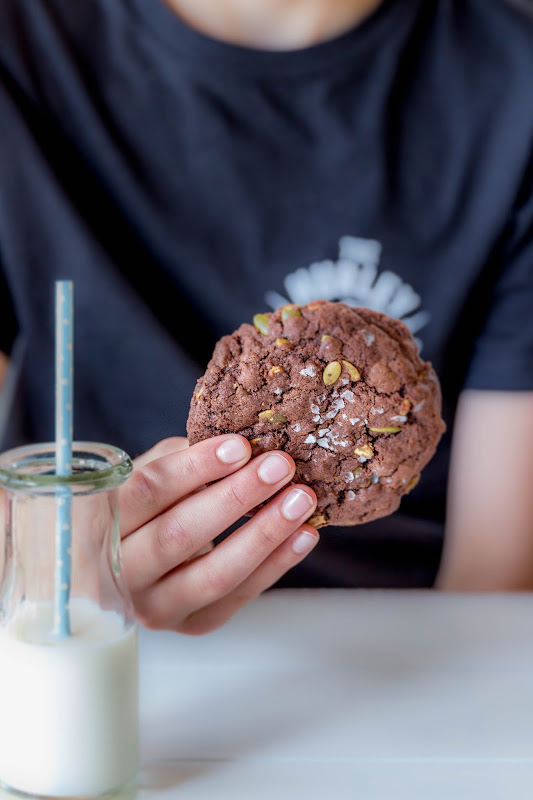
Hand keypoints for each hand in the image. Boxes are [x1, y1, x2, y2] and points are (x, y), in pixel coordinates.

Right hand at [119, 435, 318, 633]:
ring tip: (300, 499)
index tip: (239, 445)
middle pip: (179, 535)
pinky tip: (303, 535)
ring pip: (213, 574)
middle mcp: (119, 573)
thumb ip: (181, 457)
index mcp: (100, 523)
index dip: (194, 468)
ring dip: (264, 533)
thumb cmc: (146, 505)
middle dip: (236, 497)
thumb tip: (240, 443)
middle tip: (279, 466)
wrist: (133, 562)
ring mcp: (153, 607)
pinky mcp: (189, 625)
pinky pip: (237, 597)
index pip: (147, 492)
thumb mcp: (149, 472)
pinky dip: (275, 565)